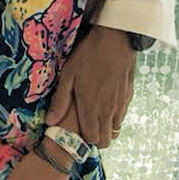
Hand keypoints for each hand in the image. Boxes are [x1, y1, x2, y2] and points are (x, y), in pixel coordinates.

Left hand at [46, 24, 135, 147]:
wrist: (115, 40)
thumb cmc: (87, 56)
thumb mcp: (68, 76)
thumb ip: (60, 101)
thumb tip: (50, 123)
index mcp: (91, 108)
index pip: (92, 140)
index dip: (84, 140)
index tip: (76, 132)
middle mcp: (108, 110)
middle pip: (106, 140)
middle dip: (96, 138)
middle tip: (85, 126)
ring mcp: (121, 104)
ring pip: (115, 129)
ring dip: (106, 127)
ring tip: (94, 114)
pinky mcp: (129, 95)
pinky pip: (122, 114)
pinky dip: (114, 115)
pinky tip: (105, 101)